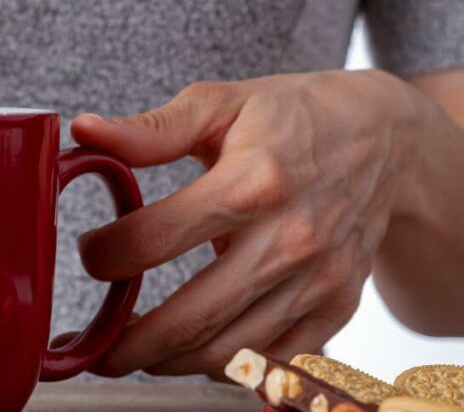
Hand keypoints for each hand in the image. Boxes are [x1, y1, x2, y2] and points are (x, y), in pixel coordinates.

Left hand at [70, 69, 428, 378]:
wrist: (386, 140)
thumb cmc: (293, 116)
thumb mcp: (221, 103)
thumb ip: (151, 129)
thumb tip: (84, 131)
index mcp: (252, 181)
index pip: (155, 238)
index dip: (106, 255)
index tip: (89, 254)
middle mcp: (289, 238)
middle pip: (192, 315)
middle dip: (129, 342)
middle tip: (92, 345)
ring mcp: (317, 279)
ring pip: (229, 349)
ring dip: (169, 362)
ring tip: (132, 353)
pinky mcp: (335, 306)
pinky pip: (273, 359)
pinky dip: (224, 367)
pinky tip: (189, 354)